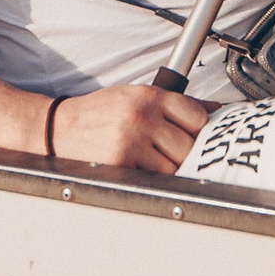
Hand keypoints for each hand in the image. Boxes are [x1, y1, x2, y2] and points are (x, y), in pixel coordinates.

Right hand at [49, 85, 213, 172]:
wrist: (57, 128)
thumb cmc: (97, 113)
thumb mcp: (135, 96)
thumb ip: (175, 104)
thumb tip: (217, 110)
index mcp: (148, 96)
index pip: (198, 116)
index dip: (197, 130)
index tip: (190, 135)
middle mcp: (141, 116)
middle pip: (189, 145)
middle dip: (183, 153)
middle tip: (168, 152)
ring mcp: (131, 141)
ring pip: (174, 167)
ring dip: (168, 169)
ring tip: (150, 160)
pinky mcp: (120, 164)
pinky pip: (153, 179)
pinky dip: (151, 179)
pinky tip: (138, 168)